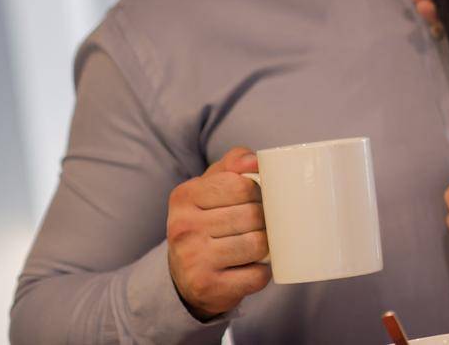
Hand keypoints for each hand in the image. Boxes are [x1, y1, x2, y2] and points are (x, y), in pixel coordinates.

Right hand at [167, 147, 270, 318]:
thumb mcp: (212, 186)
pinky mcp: (207, 287)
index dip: (259, 192)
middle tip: (258, 225)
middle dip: (264, 220)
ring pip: (258, 244)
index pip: (241, 185)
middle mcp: (182, 228)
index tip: (256, 199)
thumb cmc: (207, 220)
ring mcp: (192, 260)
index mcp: (184, 196)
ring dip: (265, 245)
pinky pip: (257, 275)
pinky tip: (249, 268)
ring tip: (255, 245)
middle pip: (252, 215)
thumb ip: (234, 164)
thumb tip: (255, 160)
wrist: (185, 275)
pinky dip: (261, 272)